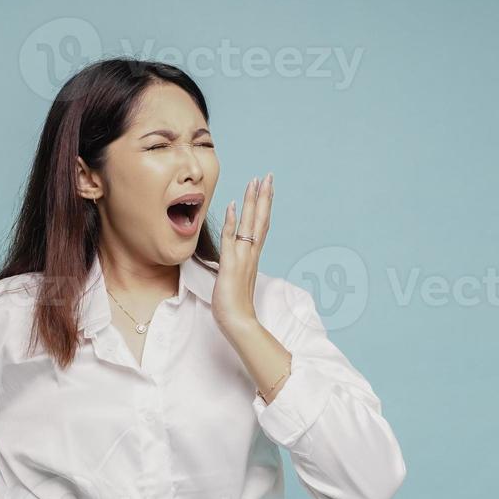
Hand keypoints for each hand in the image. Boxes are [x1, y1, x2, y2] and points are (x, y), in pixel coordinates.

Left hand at [213, 172, 272, 332]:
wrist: (239, 323)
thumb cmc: (236, 305)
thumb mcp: (235, 280)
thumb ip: (237, 267)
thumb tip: (233, 260)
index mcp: (252, 256)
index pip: (261, 226)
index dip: (264, 206)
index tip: (266, 188)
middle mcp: (251, 254)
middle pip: (260, 219)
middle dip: (263, 196)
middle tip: (267, 176)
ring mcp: (243, 258)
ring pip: (250, 224)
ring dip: (252, 202)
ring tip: (255, 181)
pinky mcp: (231, 265)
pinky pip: (231, 239)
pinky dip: (232, 222)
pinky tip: (231, 205)